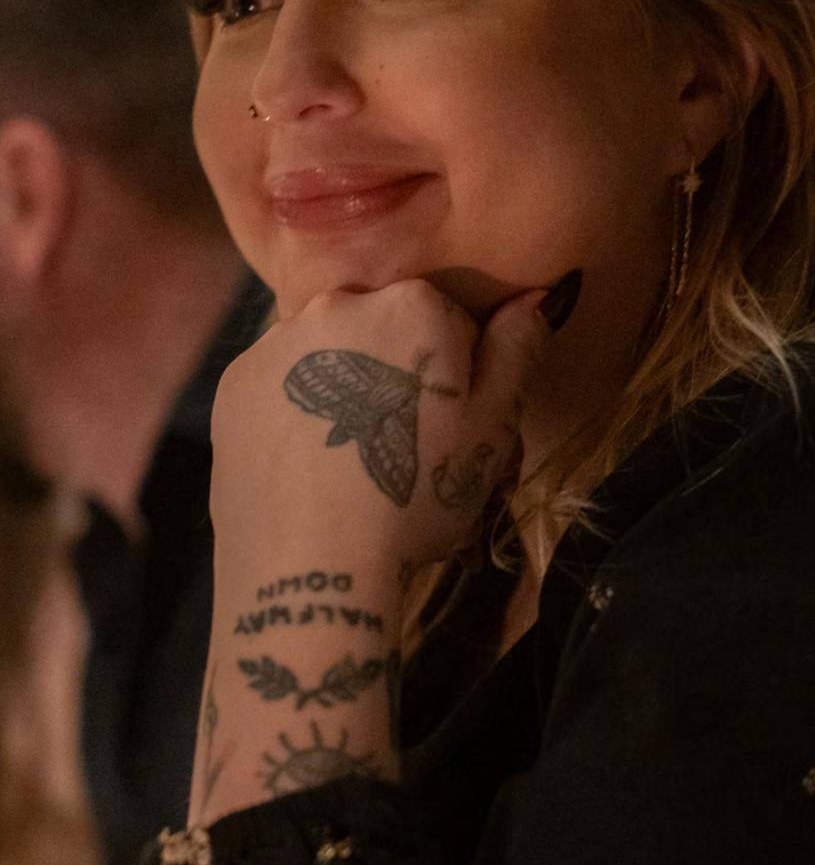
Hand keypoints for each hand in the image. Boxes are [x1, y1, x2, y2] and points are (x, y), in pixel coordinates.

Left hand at [210, 276, 564, 586]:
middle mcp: (337, 303)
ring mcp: (276, 343)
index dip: (458, 377)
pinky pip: (281, 383)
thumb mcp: (493, 431)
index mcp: (411, 305)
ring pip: (330, 354)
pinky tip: (306, 468)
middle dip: (397, 373)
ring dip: (346, 389)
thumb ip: (516, 351)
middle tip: (403, 448)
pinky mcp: (232, 384)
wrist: (311, 568)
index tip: (451, 427)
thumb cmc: (418, 497)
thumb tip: (533, 296)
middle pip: (384, 330)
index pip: (449, 320)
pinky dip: (297, 413)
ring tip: (349, 465)